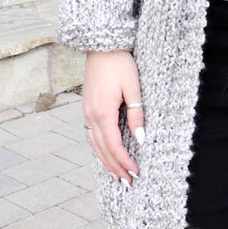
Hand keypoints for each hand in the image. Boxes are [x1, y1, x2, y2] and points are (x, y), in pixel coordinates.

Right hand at [83, 50, 144, 182]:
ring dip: (105, 160)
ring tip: (116, 175)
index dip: (124, 161)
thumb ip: (137, 114)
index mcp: (103, 112)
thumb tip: (141, 138)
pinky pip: (90, 134)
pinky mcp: (87, 107)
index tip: (135, 172)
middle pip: (102, 149)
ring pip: (94, 144)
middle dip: (115, 167)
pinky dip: (98, 148)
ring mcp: (86, 111)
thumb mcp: (133, 88)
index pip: (114, 146)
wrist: (102, 46)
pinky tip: (104, 153)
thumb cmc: (120, 64)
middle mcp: (91, 115)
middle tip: (127, 182)